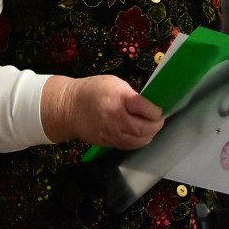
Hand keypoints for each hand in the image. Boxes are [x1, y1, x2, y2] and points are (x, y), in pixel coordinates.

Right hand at [41, 74, 163, 148]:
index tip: (160, 109)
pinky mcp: (108, 143)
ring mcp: (111, 133)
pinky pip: (129, 145)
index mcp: (118, 99)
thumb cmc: (92, 90)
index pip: (144, 108)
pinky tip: (140, 134)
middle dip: (156, 125)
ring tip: (151, 127)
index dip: (156, 111)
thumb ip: (131, 95)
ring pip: (138, 141)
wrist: (68, 107)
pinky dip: (139, 141)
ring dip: (149, 135)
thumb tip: (148, 106)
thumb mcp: (113, 83)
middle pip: (144, 128)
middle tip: (159, 120)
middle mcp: (116, 118)